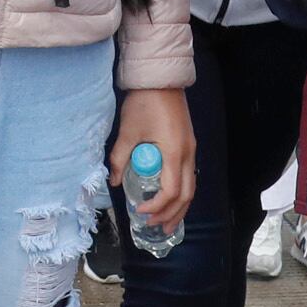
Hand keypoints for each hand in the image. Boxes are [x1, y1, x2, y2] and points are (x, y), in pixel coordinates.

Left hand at [111, 87, 196, 234]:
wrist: (161, 79)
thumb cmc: (144, 102)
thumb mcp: (127, 131)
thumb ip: (120, 158)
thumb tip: (114, 181)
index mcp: (174, 152)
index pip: (171, 191)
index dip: (157, 206)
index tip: (140, 210)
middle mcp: (188, 153)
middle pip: (187, 195)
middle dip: (172, 214)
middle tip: (156, 227)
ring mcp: (191, 149)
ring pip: (191, 187)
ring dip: (180, 207)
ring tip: (168, 223)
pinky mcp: (188, 144)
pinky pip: (189, 175)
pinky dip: (182, 193)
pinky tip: (172, 199)